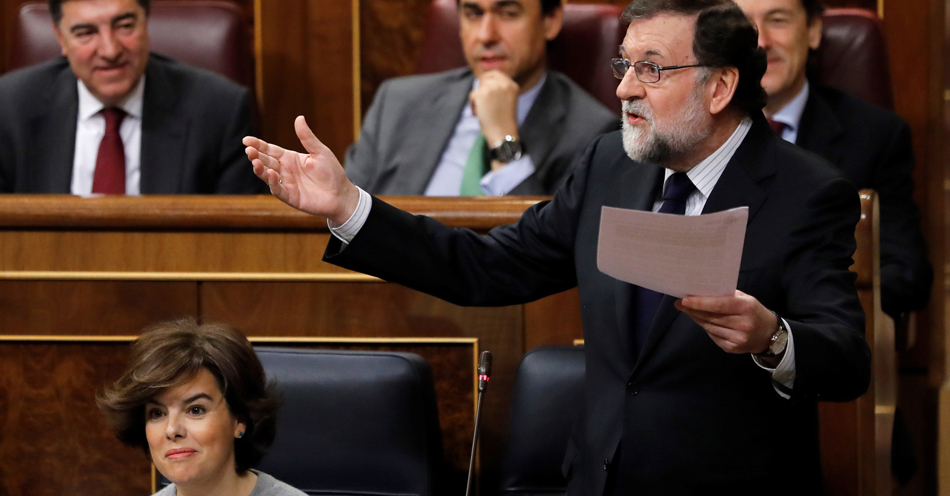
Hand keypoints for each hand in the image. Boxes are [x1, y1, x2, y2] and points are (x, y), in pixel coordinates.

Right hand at [243, 116, 359, 224]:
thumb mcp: (320, 152)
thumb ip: (307, 138)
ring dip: (260, 169)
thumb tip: (299, 118)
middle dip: (256, 155)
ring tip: (254, 161)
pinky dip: (273, 182)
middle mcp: (285, 170)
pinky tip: (271, 173)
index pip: (270, 150)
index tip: (246, 140)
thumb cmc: (332, 172)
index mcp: (290, 158)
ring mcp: (287, 184)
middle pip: (266, 161)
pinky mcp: (290, 197)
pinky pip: (278, 190)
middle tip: (249, 150)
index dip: (258, 145)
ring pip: (268, 176)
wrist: (342, 194)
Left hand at [469, 70, 519, 145]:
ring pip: (479, 86)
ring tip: (479, 109)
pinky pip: (473, 94)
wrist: (502, 133)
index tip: (483, 86)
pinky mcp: (482, 94)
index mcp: (512, 85)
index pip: (497, 73)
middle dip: (481, 86)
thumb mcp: (508, 100)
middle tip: (479, 98)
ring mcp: (493, 88)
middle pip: (486, 77)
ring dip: (477, 97)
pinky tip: (476, 112)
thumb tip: (484, 82)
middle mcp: (504, 84)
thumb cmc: (504, 121)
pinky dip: (472, 103)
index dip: (488, 79)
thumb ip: (500, 90)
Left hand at [675, 290, 778, 354]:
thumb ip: (726, 295)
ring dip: (697, 318)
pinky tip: (702, 321)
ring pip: (709, 327)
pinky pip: (713, 336)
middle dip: (693, 310)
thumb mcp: (745, 299)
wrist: (769, 334)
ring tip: (688, 310)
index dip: (699, 303)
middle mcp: (742, 324)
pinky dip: (706, 327)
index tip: (684, 300)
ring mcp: (737, 339)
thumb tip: (701, 292)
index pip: (718, 305)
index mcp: (746, 307)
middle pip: (711, 317)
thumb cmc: (753, 311)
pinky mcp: (732, 348)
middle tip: (680, 303)